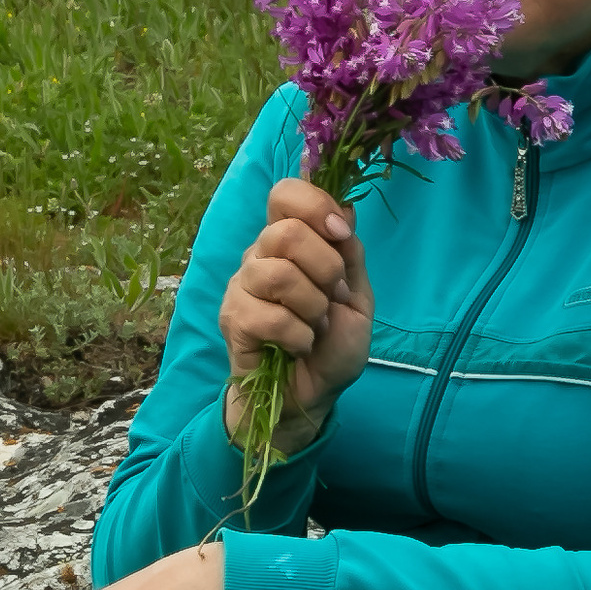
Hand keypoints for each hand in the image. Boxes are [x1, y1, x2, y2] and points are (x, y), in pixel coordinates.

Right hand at [218, 176, 371, 454]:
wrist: (312, 395)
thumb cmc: (331, 345)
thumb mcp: (357, 297)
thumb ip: (350, 254)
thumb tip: (346, 209)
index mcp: (289, 243)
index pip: (285, 194)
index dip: (315, 205)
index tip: (340, 233)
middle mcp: (259, 256)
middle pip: (286, 233)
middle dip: (325, 268)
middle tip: (332, 297)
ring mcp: (242, 287)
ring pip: (279, 273)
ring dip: (313, 306)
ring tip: (316, 326)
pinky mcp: (233, 320)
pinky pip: (269, 315)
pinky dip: (298, 335)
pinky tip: (300, 346)